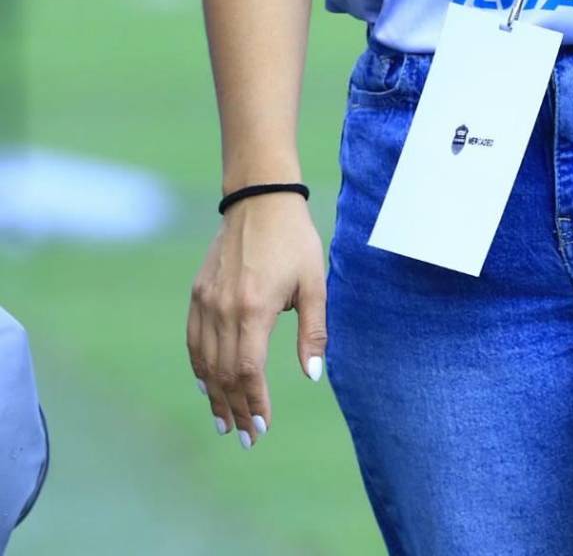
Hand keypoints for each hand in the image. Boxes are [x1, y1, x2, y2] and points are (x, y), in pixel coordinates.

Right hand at [187, 194, 327, 447]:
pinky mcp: (198, 293)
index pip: (249, 370)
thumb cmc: (294, 240)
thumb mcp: (314, 283)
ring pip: (205, 361)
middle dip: (235, 409)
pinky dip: (199, 367)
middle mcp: (224, 309)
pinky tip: (206, 385)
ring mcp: (206, 301)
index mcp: (254, 308)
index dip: (254, 402)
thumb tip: (313, 375)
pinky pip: (193, 340)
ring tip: (225, 422)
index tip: (262, 427)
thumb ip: (313, 331)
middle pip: (224, 373)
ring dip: (214, 396)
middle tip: (245, 437)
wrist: (260, 199)